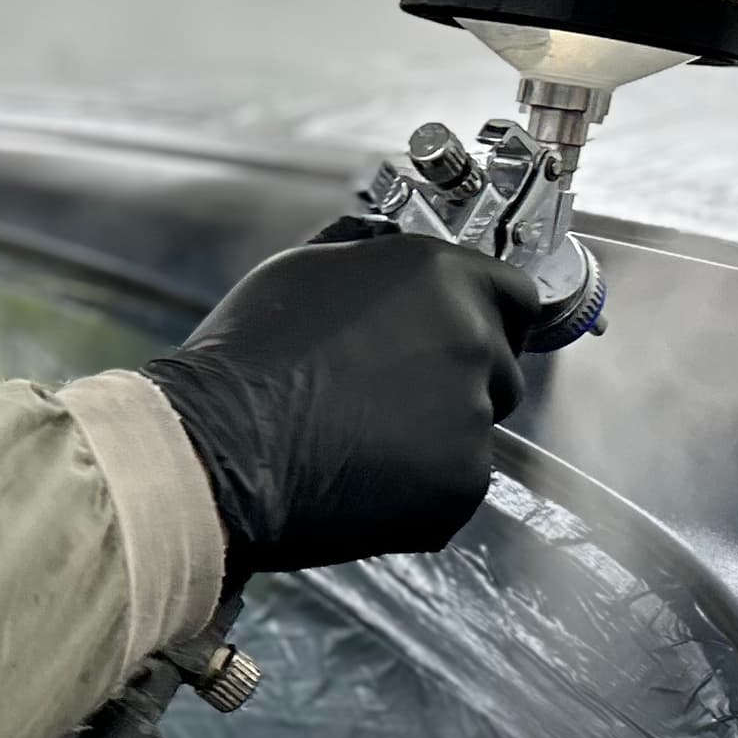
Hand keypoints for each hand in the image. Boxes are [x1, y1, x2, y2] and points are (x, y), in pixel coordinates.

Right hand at [139, 223, 535, 574]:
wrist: (221, 447)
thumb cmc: (248, 357)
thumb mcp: (305, 269)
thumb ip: (373, 258)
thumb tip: (388, 251)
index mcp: (441, 276)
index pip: (516, 294)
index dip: (490, 316)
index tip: (471, 335)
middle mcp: (471, 338)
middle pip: (501, 363)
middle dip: (462, 377)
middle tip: (393, 395)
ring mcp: (473, 415)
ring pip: (478, 426)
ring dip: (440, 433)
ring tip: (365, 437)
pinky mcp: (462, 483)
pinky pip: (458, 482)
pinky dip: (424, 486)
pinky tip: (366, 475)